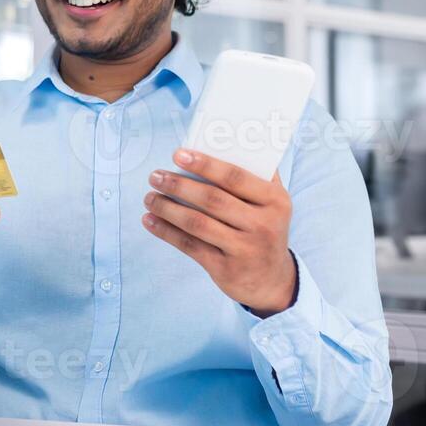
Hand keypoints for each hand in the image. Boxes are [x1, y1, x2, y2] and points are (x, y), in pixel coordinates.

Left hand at [142, 149, 296, 316]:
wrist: (272, 280)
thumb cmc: (264, 229)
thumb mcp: (272, 204)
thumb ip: (254, 176)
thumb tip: (217, 145)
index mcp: (275, 201)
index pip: (236, 177)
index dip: (205, 164)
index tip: (178, 154)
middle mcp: (263, 225)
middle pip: (212, 199)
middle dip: (178, 185)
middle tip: (155, 176)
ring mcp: (244, 249)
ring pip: (198, 223)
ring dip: (167, 208)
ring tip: (149, 197)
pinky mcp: (226, 268)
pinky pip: (190, 245)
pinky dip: (166, 231)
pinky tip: (150, 220)